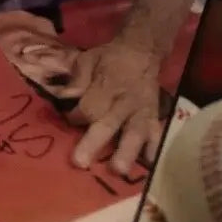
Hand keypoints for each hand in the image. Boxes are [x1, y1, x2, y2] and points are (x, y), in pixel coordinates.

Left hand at [63, 40, 163, 176]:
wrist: (142, 52)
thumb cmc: (110, 59)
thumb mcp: (89, 58)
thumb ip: (77, 78)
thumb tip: (65, 96)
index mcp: (107, 85)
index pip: (89, 107)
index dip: (76, 116)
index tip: (70, 119)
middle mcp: (125, 101)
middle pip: (108, 123)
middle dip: (94, 142)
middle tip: (80, 162)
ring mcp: (141, 111)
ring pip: (135, 132)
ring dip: (127, 151)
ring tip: (119, 170)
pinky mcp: (154, 118)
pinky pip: (156, 135)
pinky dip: (153, 150)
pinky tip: (148, 164)